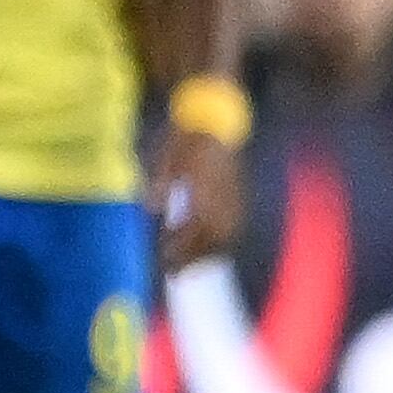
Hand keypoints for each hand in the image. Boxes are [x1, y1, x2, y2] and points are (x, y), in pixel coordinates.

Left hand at [150, 126, 245, 273]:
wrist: (215, 118)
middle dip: (192, 260)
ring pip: (224, 239)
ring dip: (207, 256)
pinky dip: (220, 244)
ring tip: (189, 265)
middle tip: (173, 273)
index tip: (163, 264)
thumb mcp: (166, 156)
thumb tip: (152, 207)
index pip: (192, 231)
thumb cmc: (185, 137)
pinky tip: (207, 248)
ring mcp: (235, 200)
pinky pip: (233, 229)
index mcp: (205, 191)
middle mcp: (224, 200)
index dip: (177, 251)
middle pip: (210, 243)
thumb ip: (160, 181)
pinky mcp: (240, 198)